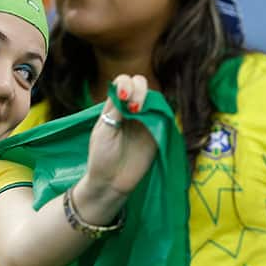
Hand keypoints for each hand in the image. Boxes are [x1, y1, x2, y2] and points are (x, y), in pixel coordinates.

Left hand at [84, 74, 157, 196]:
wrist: (111, 182)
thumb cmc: (101, 157)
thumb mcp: (103, 131)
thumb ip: (115, 110)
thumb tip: (124, 89)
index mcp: (114, 107)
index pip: (123, 83)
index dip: (125, 84)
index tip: (122, 97)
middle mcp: (131, 110)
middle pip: (140, 85)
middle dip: (138, 88)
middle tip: (133, 106)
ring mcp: (145, 121)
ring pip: (154, 97)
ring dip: (149, 98)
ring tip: (138, 111)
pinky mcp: (158, 134)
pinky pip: (164, 116)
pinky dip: (161, 111)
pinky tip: (151, 118)